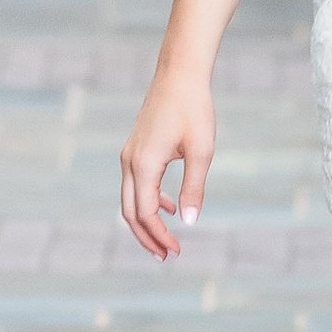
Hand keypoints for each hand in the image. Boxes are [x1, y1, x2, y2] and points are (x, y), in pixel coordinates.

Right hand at [121, 65, 212, 261]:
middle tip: (167, 257)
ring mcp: (130, 154)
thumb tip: (190, 222)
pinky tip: (171, 206)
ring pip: (129, 199)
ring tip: (167, 240)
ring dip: (146, 221)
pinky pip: (135, 183)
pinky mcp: (136, 147)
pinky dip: (149, 200)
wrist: (179, 74)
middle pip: (129, 212)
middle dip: (146, 237)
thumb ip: (194, 187)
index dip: (159, 236)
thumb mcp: (201, 151)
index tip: (176, 251)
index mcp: (144, 165)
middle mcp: (130, 161)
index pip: (144, 213)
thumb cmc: (194, 109)